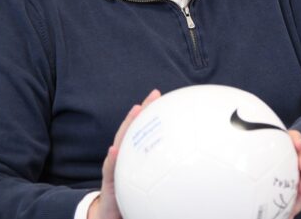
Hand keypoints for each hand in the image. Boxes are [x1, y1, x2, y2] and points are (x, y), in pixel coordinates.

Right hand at [88, 90, 160, 218]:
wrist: (110, 218)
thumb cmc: (132, 202)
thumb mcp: (150, 187)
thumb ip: (164, 177)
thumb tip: (192, 172)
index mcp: (135, 159)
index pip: (146, 133)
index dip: (154, 115)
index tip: (166, 98)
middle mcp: (124, 158)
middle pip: (133, 130)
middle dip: (142, 111)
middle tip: (155, 94)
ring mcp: (115, 167)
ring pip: (121, 142)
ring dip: (127, 125)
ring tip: (136, 110)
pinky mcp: (108, 183)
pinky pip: (109, 169)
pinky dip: (112, 158)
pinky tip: (115, 149)